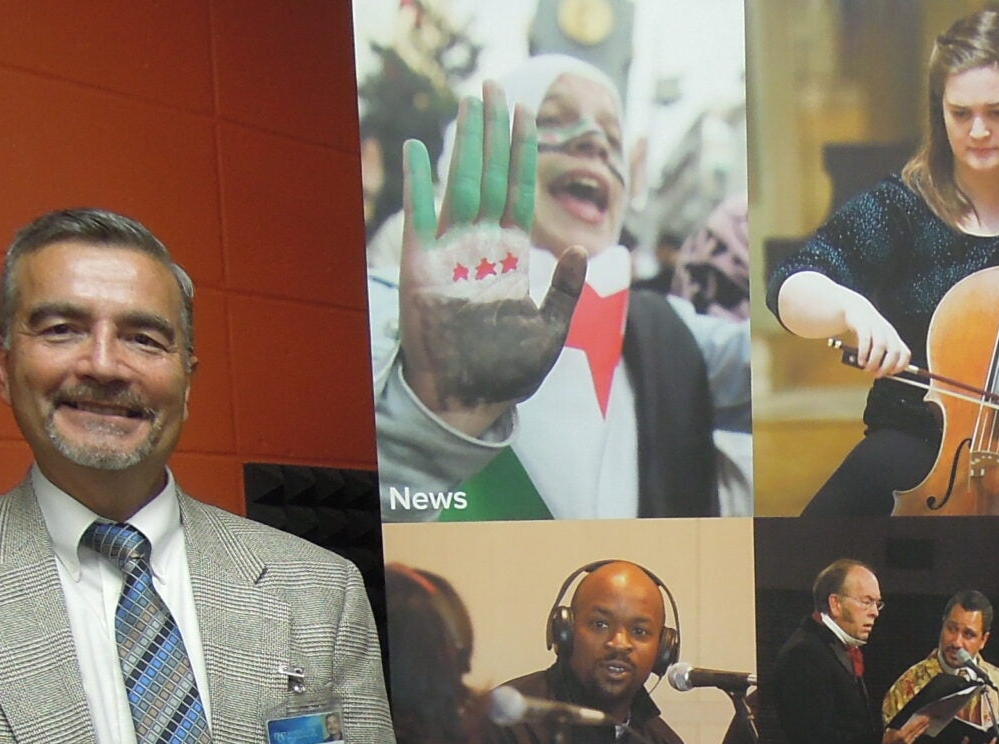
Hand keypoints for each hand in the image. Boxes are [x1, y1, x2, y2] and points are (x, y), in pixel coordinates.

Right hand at [396, 84, 588, 432]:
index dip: (522, 155)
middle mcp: (479, 246)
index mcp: (509, 257)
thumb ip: (563, 292)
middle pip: (488, 176)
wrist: (468, 401)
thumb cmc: (507, 372)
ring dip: (465, 143)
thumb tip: (579, 250)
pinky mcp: (421, 267)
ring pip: (459, 185)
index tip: (528, 115)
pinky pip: (420, 218)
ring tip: (471, 101)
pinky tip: (421, 150)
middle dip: (494, 133)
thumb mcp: (549, 332)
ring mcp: (449, 253)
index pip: (518, 193)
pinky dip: (419, 185)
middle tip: (496, 87)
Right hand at [836, 290, 911, 378]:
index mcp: (894, 338)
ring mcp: (876, 327)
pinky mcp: (863, 324)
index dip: (900, 366)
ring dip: (873, 362)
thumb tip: (884, 373)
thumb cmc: (868, 330)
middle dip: (886, 367)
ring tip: (867, 368)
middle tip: (877, 374)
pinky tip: (860, 360)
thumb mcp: (879, 342)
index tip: (890, 373)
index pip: (905, 354)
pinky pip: (865, 340)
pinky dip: (863, 353)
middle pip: (894, 352)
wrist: (856, 309)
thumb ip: (884, 355)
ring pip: (880, 346)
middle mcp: (888, 332)